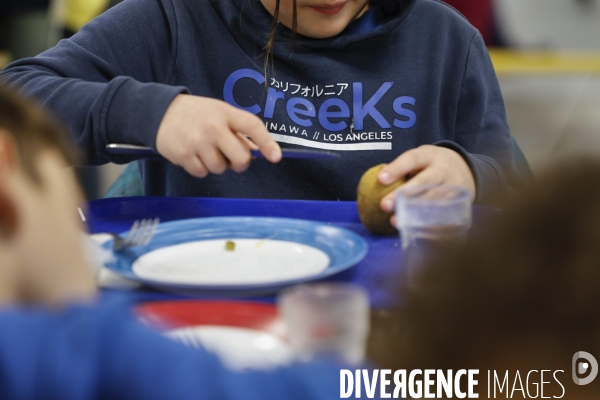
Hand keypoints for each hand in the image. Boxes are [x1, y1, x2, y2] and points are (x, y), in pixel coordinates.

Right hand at [156, 95, 280, 176]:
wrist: (159, 111)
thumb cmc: (195, 114)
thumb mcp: (218, 113)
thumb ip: (237, 131)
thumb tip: (255, 153)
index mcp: (225, 113)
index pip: (252, 126)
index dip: (267, 143)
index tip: (276, 157)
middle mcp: (213, 127)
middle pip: (240, 158)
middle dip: (240, 163)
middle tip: (232, 159)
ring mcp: (198, 142)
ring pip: (220, 168)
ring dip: (216, 164)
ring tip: (205, 150)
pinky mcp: (183, 155)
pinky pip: (202, 172)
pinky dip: (200, 168)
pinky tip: (194, 154)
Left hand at [378, 145, 475, 223]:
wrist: (465, 168)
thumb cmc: (430, 166)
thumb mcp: (420, 160)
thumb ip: (404, 171)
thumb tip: (375, 187)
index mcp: (429, 156)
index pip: (412, 159)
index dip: (397, 169)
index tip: (380, 179)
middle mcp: (443, 168)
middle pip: (424, 181)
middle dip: (403, 193)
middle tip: (384, 205)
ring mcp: (454, 185)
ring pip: (435, 198)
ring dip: (414, 211)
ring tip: (395, 221)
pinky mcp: (461, 201)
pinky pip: (445, 213)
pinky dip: (429, 222)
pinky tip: (414, 229)